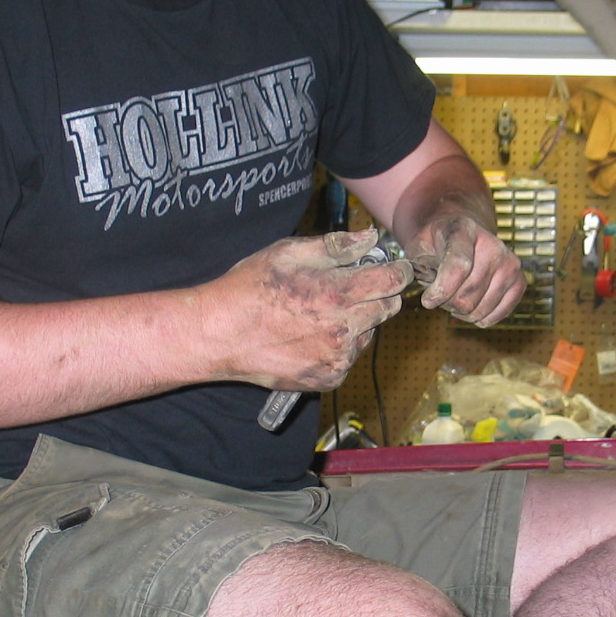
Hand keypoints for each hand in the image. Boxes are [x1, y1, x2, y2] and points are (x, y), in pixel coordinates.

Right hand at [220, 228, 412, 390]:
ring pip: (368, 334)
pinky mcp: (328, 379)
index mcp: (338, 294)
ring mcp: (337, 359)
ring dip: (357, 322)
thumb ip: (336, 245)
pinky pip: (348, 358)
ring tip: (319, 314)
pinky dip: (338, 347)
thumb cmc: (251, 288)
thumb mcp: (290, 252)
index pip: (393, 281)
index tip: (391, 267)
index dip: (396, 270)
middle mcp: (344, 330)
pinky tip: (310, 337)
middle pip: (388, 308)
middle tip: (350, 288)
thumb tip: (369, 238)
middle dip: (377, 294)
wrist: (220, 334)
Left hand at [406, 214, 524, 326]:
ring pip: (480, 310)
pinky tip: (471, 305)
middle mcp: (493, 245)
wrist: (466, 235)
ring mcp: (510, 264)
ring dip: (461, 312)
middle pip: (467, 296)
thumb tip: (416, 282)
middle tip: (441, 296)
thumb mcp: (418, 245)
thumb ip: (414, 263)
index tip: (427, 302)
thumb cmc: (438, 243)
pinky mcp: (519, 281)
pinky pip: (497, 315)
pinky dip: (480, 318)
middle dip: (447, 303)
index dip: (441, 291)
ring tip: (455, 297)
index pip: (458, 266)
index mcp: (465, 230)